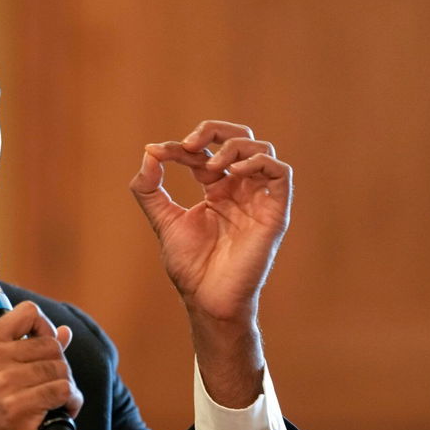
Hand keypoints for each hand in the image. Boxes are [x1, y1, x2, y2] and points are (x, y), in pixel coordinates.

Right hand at [0, 302, 80, 429]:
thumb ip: (30, 351)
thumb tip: (64, 332)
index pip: (27, 312)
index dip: (44, 328)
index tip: (45, 349)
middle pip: (51, 343)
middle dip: (60, 366)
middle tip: (51, 387)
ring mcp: (3, 385)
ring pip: (60, 368)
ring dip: (67, 387)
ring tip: (55, 402)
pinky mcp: (20, 408)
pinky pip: (63, 391)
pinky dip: (70, 403)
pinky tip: (60, 413)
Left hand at [129, 120, 291, 323]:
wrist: (207, 299)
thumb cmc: (190, 266)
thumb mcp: (163, 220)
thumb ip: (149, 189)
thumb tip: (149, 152)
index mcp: (217, 190)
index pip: (204, 153)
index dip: (181, 147)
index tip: (159, 152)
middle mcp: (240, 190)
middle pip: (240, 139)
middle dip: (215, 131)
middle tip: (190, 143)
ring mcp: (259, 199)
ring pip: (262, 150)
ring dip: (234, 147)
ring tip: (210, 165)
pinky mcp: (275, 212)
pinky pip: (281, 173)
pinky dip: (258, 162)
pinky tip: (232, 172)